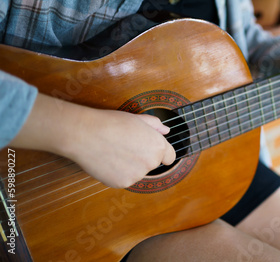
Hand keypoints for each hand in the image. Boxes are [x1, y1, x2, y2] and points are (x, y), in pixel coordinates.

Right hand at [11, 94, 175, 187]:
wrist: (85, 134)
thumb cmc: (111, 123)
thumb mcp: (137, 118)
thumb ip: (155, 126)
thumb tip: (166, 130)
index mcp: (158, 146)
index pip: (170, 157)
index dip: (162, 153)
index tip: (151, 150)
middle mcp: (151, 163)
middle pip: (152, 164)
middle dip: (143, 157)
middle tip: (125, 145)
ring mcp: (136, 175)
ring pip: (137, 172)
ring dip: (130, 165)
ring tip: (114, 150)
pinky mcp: (122, 183)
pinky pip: (124, 179)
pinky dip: (117, 173)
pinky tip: (108, 160)